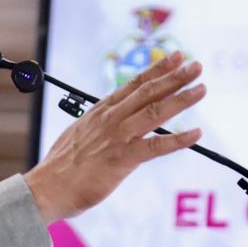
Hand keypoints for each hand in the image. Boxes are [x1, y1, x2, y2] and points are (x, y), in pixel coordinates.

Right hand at [22, 53, 204, 223]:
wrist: (46, 188)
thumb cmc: (61, 167)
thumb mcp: (79, 136)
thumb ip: (98, 128)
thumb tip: (109, 128)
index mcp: (100, 112)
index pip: (133, 84)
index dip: (156, 69)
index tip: (174, 58)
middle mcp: (110, 119)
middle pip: (147, 91)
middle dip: (174, 77)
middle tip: (196, 66)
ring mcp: (117, 137)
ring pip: (155, 112)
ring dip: (181, 99)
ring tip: (201, 88)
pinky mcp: (123, 159)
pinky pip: (157, 146)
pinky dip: (178, 139)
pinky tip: (196, 134)